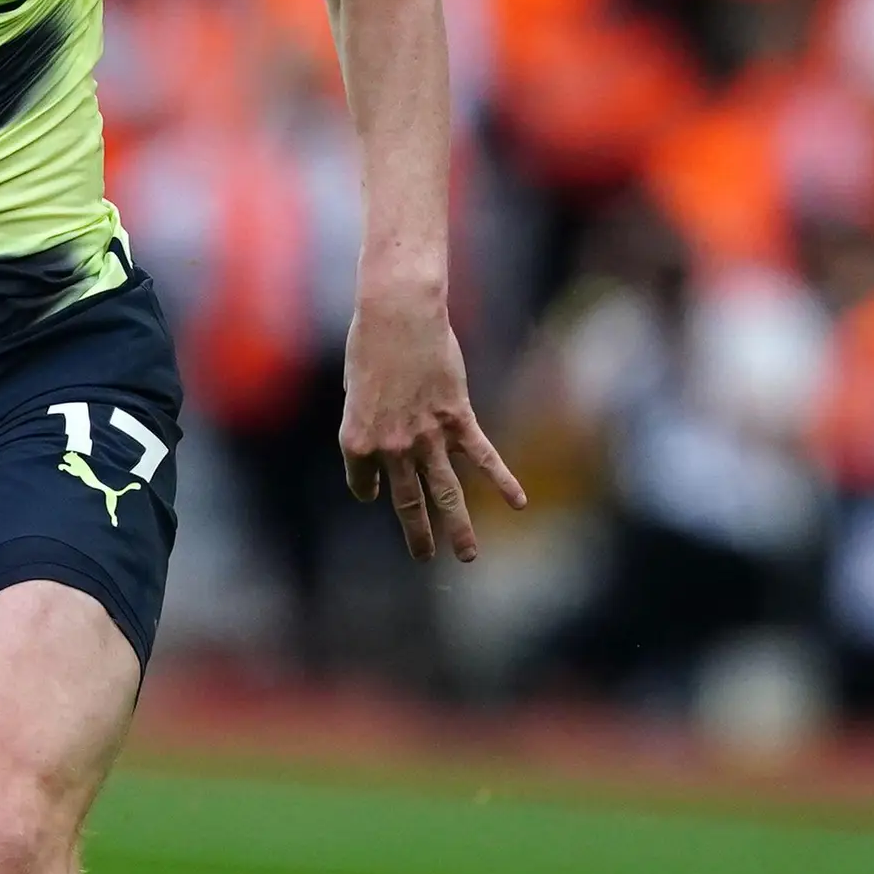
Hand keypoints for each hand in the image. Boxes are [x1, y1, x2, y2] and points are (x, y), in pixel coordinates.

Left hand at [340, 281, 526, 563]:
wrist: (397, 315)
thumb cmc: (370, 344)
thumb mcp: (356, 388)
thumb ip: (369, 419)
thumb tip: (387, 435)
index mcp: (355, 442)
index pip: (364, 484)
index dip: (371, 487)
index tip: (376, 490)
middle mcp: (391, 449)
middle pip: (408, 503)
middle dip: (418, 534)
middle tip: (424, 558)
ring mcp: (426, 437)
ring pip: (446, 493)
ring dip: (458, 527)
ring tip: (468, 555)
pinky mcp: (457, 419)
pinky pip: (482, 458)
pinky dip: (502, 480)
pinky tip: (518, 503)